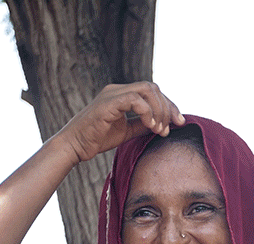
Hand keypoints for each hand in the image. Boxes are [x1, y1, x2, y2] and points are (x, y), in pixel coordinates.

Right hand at [58, 82, 184, 163]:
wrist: (75, 146)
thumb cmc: (96, 139)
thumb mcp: (126, 132)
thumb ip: (142, 125)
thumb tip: (162, 126)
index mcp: (122, 95)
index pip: (152, 92)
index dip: (169, 105)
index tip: (179, 122)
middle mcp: (117, 90)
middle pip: (153, 88)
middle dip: (168, 107)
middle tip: (170, 128)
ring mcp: (112, 94)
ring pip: (146, 90)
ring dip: (159, 110)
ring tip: (159, 129)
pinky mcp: (108, 103)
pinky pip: (134, 99)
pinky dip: (147, 112)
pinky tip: (150, 126)